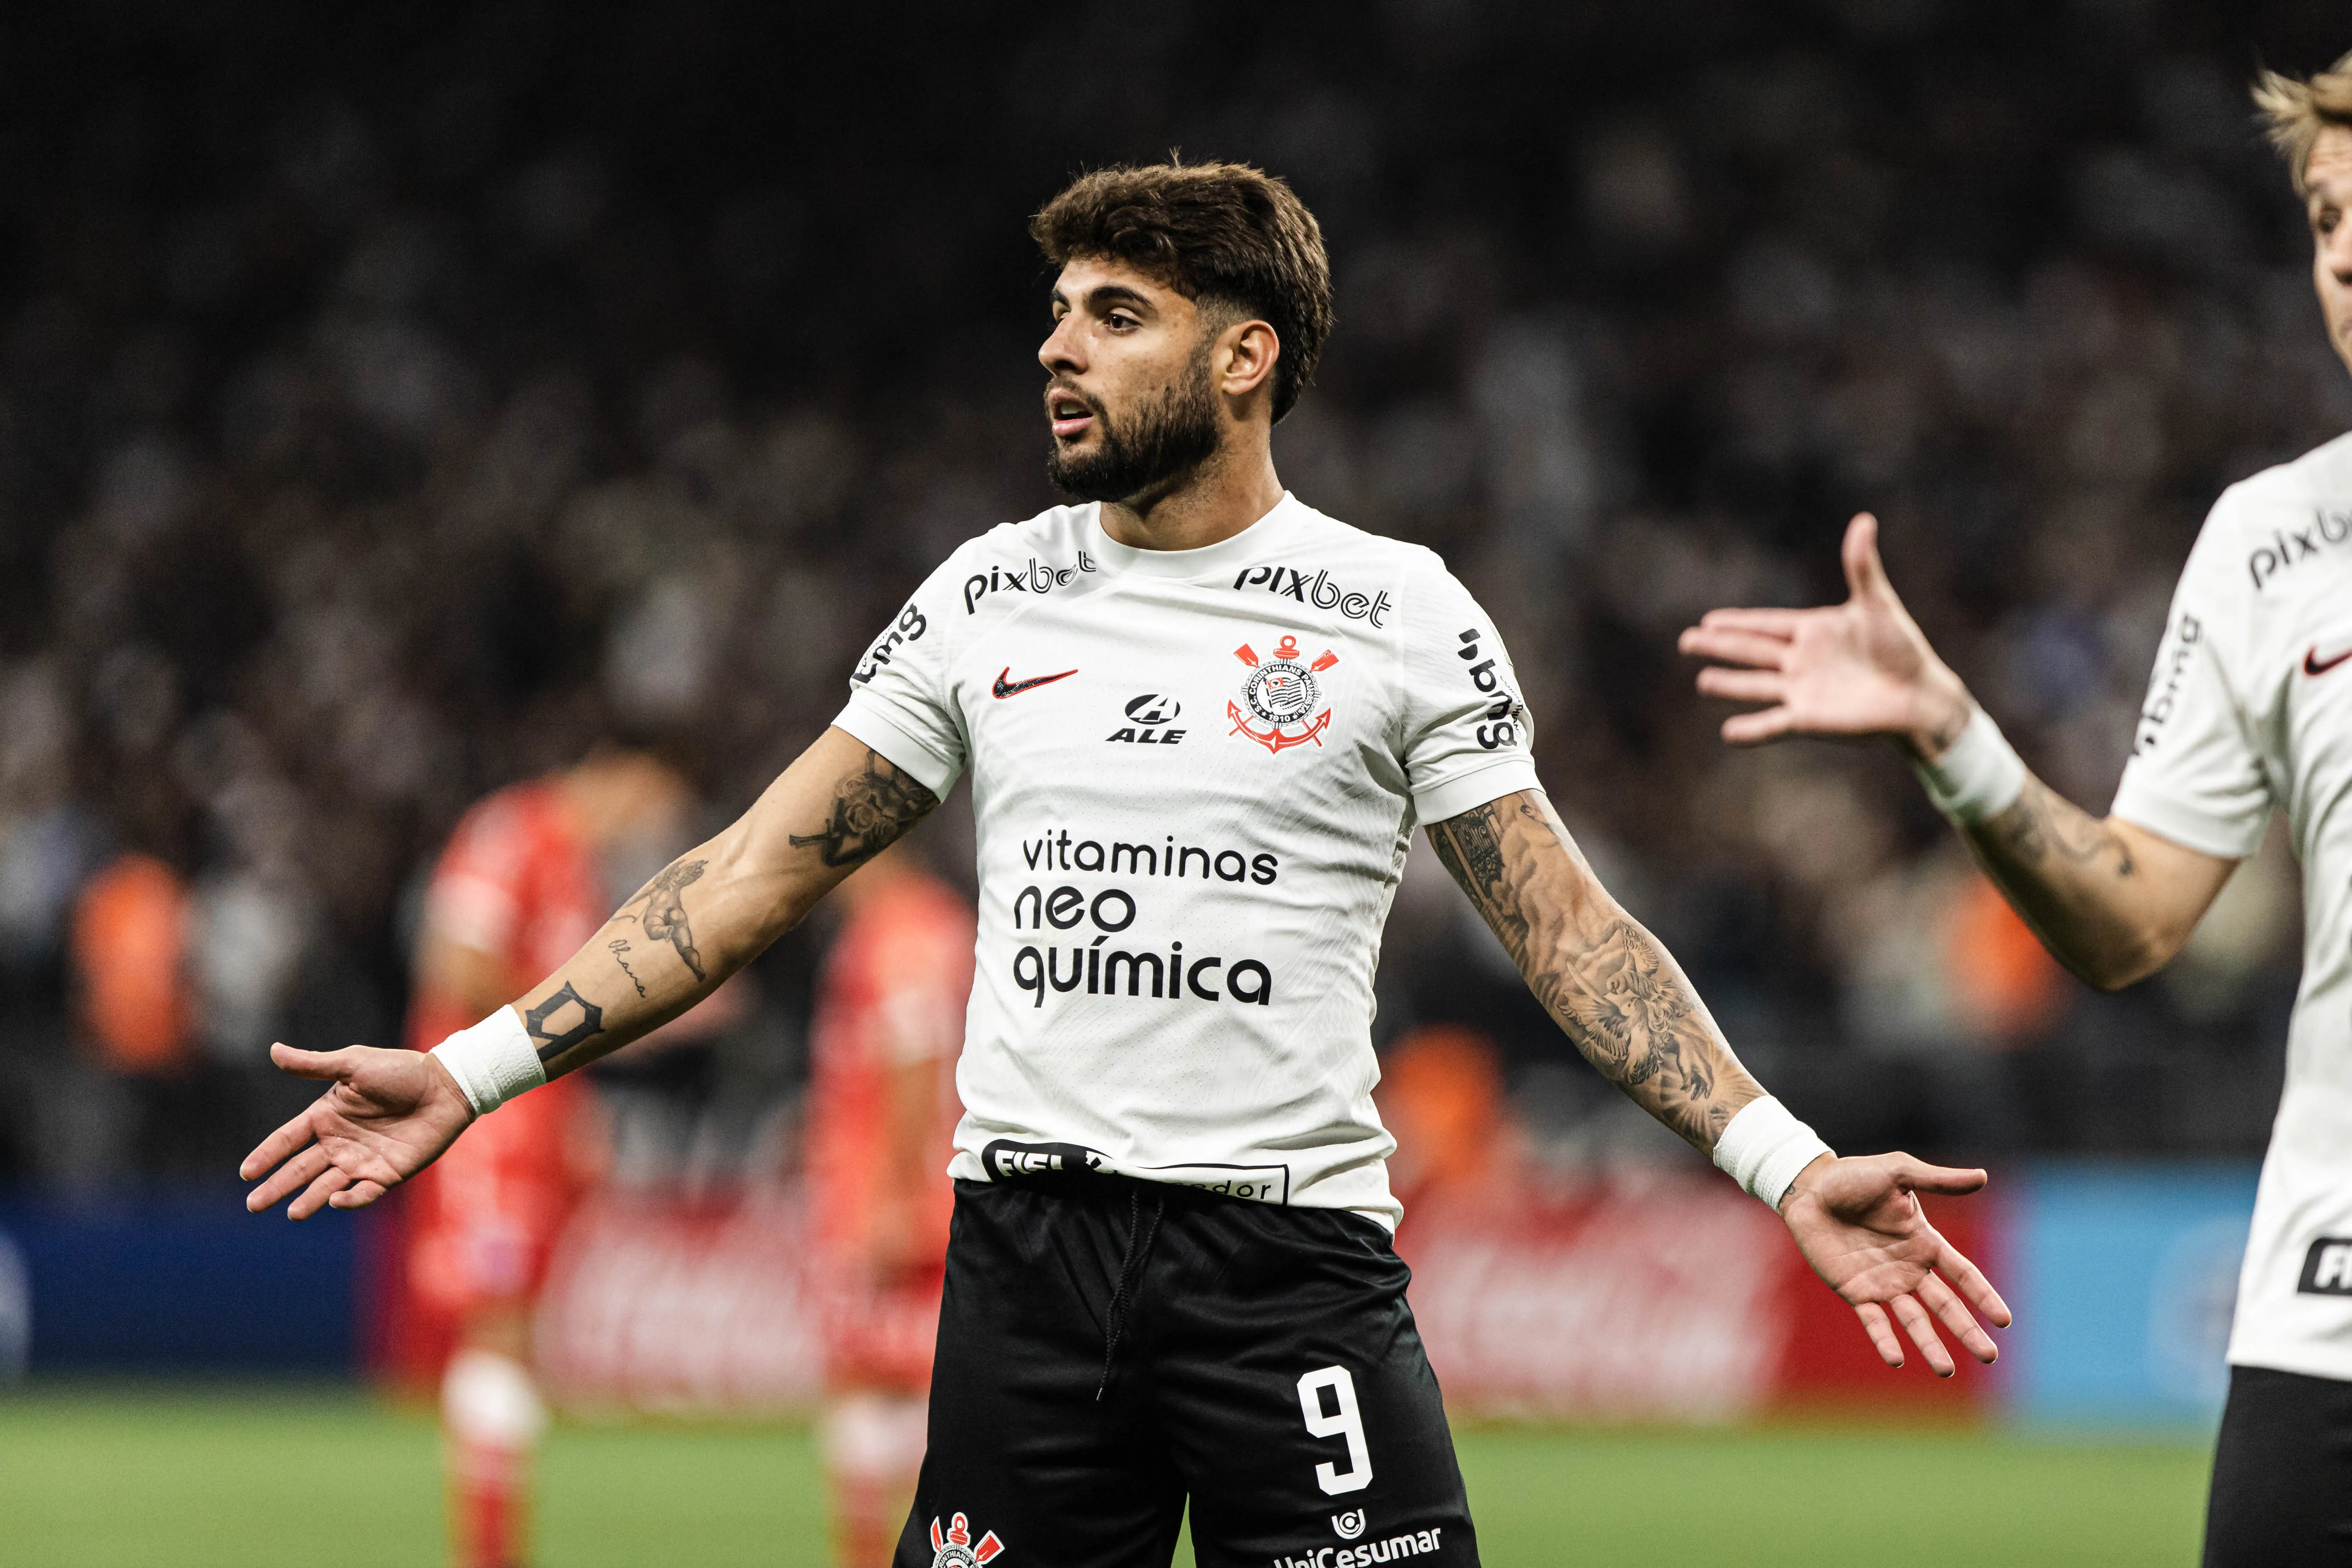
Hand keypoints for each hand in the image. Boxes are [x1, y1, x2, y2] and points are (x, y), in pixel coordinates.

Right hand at [240, 1044, 476, 1219]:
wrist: (446, 1085)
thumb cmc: (401, 1070)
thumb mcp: (354, 1063)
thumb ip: (314, 1065)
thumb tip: (273, 1050)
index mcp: (326, 1116)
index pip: (286, 1140)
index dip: (266, 1155)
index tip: (246, 1173)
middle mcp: (339, 1142)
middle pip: (300, 1169)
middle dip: (277, 1187)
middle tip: (253, 1204)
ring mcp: (362, 1160)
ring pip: (326, 1185)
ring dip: (309, 1199)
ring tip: (291, 1213)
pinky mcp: (387, 1174)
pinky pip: (364, 1192)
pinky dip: (349, 1199)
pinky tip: (335, 1201)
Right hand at [1678, 513, 1972, 759]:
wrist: (1920, 695)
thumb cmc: (1903, 648)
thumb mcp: (1878, 604)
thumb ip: (1862, 566)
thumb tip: (1863, 520)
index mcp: (1812, 631)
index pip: (1765, 624)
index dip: (1737, 621)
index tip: (1708, 619)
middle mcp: (1800, 661)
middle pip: (1750, 652)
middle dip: (1718, 646)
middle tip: (1686, 641)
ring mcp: (1802, 691)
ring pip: (1755, 686)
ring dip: (1728, 684)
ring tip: (1702, 682)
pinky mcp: (1809, 720)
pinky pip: (1773, 724)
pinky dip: (1752, 729)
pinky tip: (1728, 731)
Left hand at [1779, 1151, 2012, 1375]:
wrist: (1809, 1187)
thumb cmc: (1854, 1175)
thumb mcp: (1898, 1172)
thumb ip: (1938, 1181)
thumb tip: (1982, 1176)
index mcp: (1925, 1242)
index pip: (1963, 1274)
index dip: (1983, 1296)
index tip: (2004, 1320)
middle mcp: (1909, 1268)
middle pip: (1945, 1305)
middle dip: (1966, 1330)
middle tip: (1989, 1356)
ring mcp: (1882, 1283)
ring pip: (1913, 1320)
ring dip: (1930, 1345)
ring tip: (1945, 1370)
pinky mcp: (1854, 1291)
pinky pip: (1873, 1320)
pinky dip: (1884, 1340)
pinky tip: (1896, 1359)